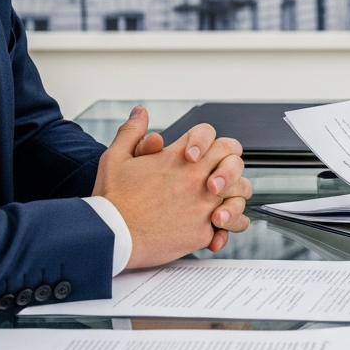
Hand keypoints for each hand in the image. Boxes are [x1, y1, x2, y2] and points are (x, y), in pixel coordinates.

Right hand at [92, 106, 252, 266]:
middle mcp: (196, 179)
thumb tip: (140, 112)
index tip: (193, 154)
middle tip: (217, 176)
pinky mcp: (203, 231)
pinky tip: (221, 225)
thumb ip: (132, 132)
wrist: (109, 236)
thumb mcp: (115, 158)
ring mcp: (203, 205)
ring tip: (223, 200)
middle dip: (229, 164)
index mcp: (178, 158)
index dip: (206, 140)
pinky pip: (232, 224)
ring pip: (240, 191)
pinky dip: (230, 224)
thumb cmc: (112, 200)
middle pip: (233, 159)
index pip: (211, 135)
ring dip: (235, 194)